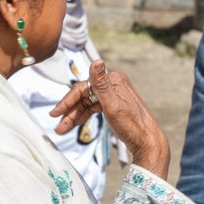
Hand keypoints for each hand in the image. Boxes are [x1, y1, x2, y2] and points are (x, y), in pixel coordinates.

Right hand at [51, 61, 170, 177]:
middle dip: (70, 111)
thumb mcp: (113, 105)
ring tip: (62, 129)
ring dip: (74, 116)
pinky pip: (94, 108)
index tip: (55, 113)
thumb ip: (101, 84)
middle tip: (58, 125)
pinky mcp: (115, 105)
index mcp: (114, 81)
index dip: (67, 101)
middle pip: (84, 96)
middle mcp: (114, 85)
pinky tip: (76, 124)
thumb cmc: (132, 125)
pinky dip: (84, 116)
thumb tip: (97, 61)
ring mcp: (115, 95)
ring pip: (87, 103)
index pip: (83, 88)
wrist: (148, 141)